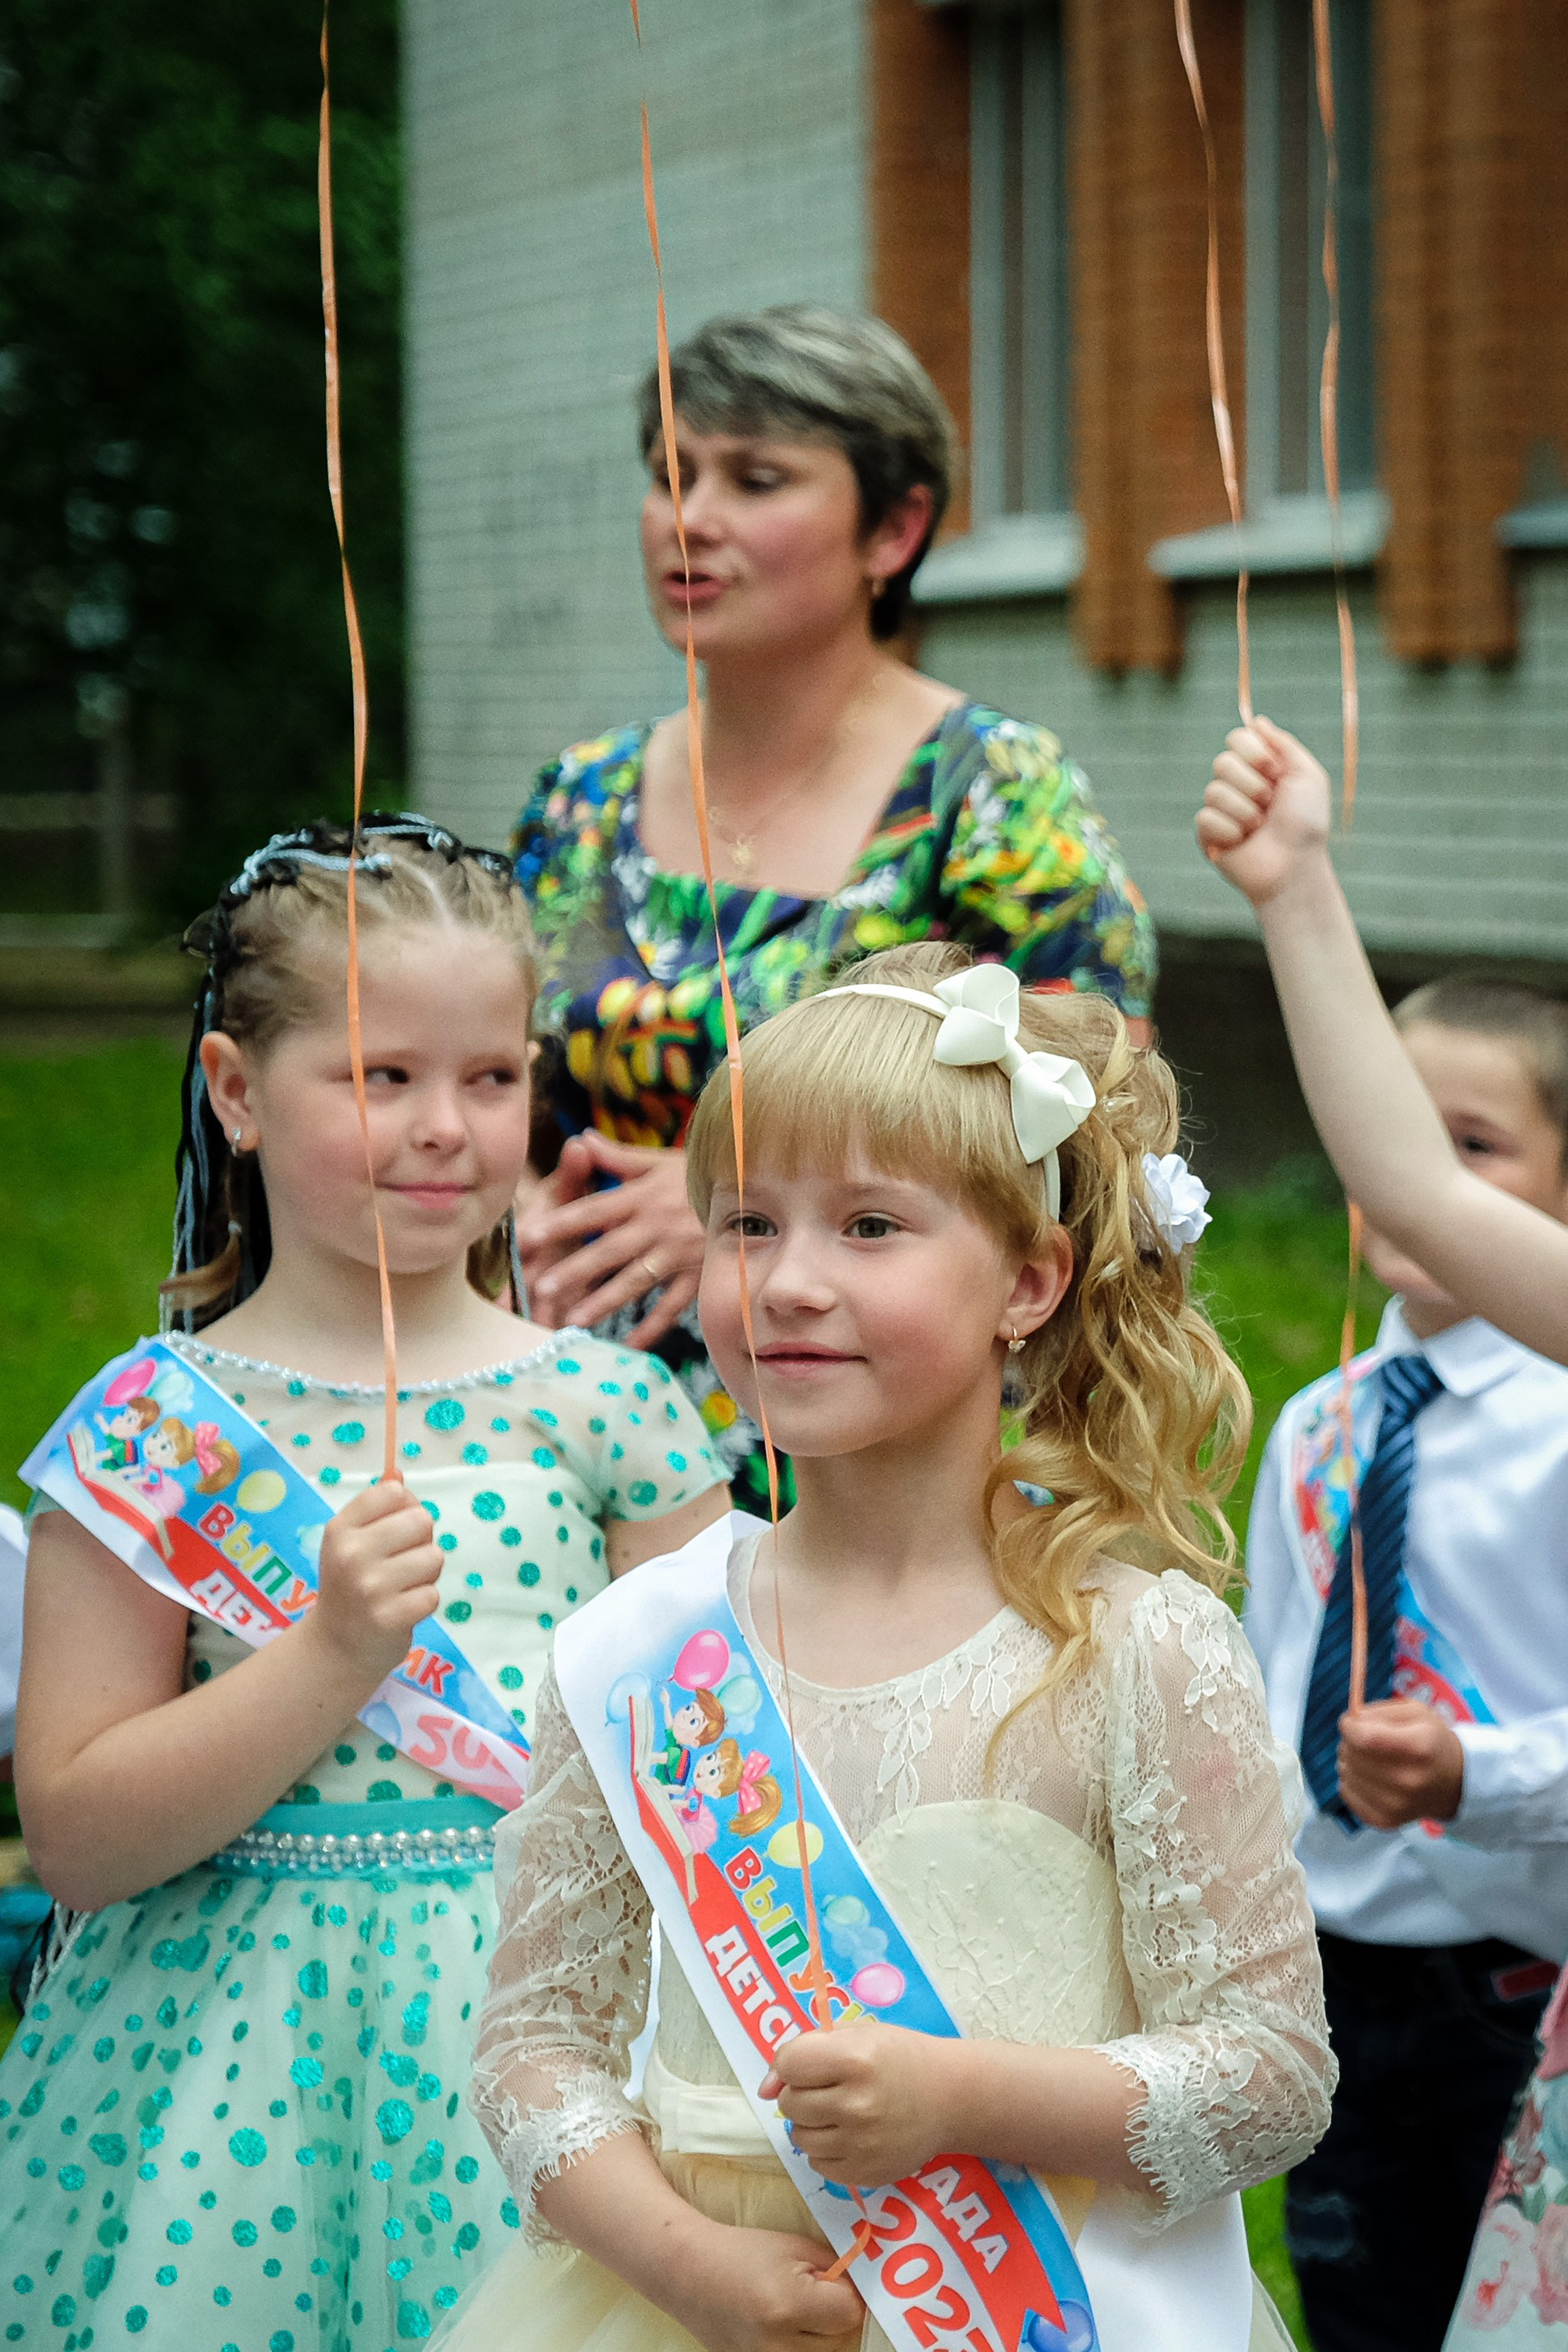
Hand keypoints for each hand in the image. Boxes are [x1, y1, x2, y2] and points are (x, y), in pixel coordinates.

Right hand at [304, 1479, 443, 1687]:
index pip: (394, 1491)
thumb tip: (399, 1471)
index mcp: (341, 1528)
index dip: (406, 1508)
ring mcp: (370, 1586)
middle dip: (422, 1541)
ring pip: (434, 1557)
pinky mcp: (390, 1617)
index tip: (393, 1531)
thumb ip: (377, 1508)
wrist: (336, 1647)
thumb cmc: (350, 1586)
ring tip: (402, 1587)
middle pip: (421, 1520)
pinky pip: (433, 1594)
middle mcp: (352, 1553)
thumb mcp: (351, 1542)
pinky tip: (402, 1609)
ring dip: (426, 1574)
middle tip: (401, 1563)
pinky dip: (424, 1602)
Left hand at [520, 1134, 705, 1345]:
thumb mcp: (661, 1161)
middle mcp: (656, 1226)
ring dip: (604, 1301)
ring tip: (574, 1320)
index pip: (595, 1210)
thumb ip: (619, 1157)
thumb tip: (581, 1140)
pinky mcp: (698, 1275)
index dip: (563, 1222)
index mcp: (642, 1196)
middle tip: (541, 1289)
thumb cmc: (702, 1175)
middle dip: (574, 1270)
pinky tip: (627, 1344)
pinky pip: (672, 1306)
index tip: (530, 1235)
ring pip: (635, 1281)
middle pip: (608, 1250)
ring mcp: (678, 1254)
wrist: (756, 1191)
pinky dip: (651, 1327)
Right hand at [669, 2220, 863, 2351]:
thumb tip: (864, 2288)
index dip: (849, 2293)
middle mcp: (779, 2346)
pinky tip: (781, 2324)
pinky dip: (799, 2346)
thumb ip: (835, 2270)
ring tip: (794, 2309)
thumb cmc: (744, 2252)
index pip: (851, 2313)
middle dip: (835, 2315)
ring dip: (820, 2335)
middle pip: (840, 2339)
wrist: (690, 2274)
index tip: (835, 2280)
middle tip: (811, 2291)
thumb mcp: (795, 2248)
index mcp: (789, 2305)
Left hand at [761, 2022, 961, 2188]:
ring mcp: (860, 2145)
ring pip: (799, 2137)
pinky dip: (825, 2150)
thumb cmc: (899, 2058)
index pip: (788, 2064)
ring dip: (811, 2123)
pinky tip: (849, 2135)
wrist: (950, 2097)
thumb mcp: (856, 2035)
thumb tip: (764, 2089)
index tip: (813, 2063)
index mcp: (853, 2060)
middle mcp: (855, 2105)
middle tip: (832, 2087)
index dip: (793, 2063)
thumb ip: (806, 2051)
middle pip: (790, 2103)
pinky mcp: (865, 2174)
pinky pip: (818, 2165)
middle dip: (803, 2093)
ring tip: (840, 2111)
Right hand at [1197, 717, 1332, 907]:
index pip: (1237, 738)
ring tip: (1259, 828)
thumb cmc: (1306, 825)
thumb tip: (1257, 721)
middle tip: (1269, 805)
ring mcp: (1220, 809)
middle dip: (1251, 785)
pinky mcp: (1207, 834)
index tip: (1275, 772)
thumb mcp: (1307, 776)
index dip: (1254, 753)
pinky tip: (1242, 841)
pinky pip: (1205, 817)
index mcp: (1259, 768)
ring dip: (1245, 811)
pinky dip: (1230, 830)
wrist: (1295, 866)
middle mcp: (1237, 785)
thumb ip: (1283, 744)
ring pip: (1213, 791)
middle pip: (1222, 762)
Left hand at [1338, 1697, 1465, 1828]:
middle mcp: (1408, 1780)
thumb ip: (1378, 1711)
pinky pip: (1346, 1792)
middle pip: (1353, 1755)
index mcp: (1418, 1747)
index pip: (1365, 1737)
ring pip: (1346, 1773)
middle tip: (1366, 1739)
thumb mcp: (1414, 1713)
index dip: (1349, 1726)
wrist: (1453, 1782)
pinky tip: (1369, 1776)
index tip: (1351, 1722)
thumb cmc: (1430, 1741)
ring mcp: (1396, 1805)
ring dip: (1350, 1761)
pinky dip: (1351, 1781)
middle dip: (1350, 1741)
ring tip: (1370, 1758)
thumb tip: (1349, 1722)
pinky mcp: (1385, 1820)